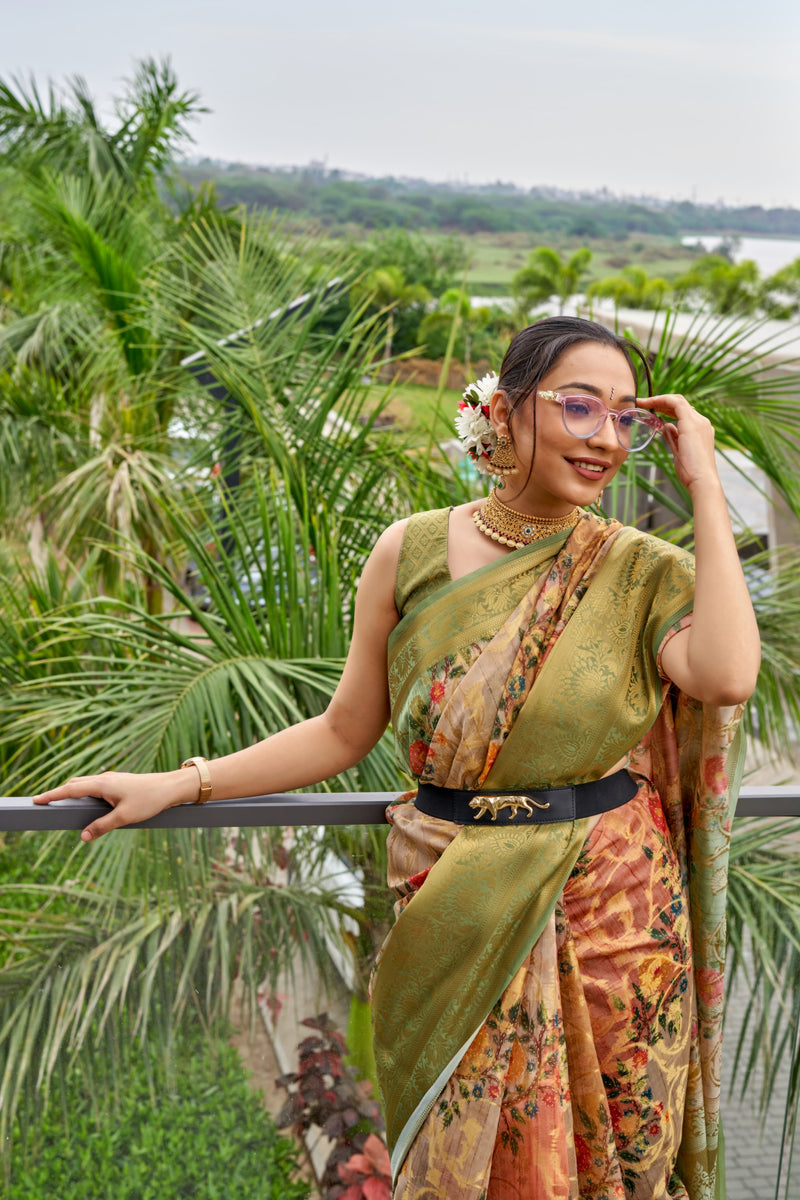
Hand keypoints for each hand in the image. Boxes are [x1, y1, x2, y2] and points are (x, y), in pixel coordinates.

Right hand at [32, 769, 194, 841]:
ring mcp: (112, 779)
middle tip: (43, 802)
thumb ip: (102, 827)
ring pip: (85, 784)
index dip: (52, 794)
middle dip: (58, 792)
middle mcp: (104, 778)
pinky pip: (95, 786)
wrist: (171, 787)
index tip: (36, 799)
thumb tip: (83, 837)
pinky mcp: (119, 783)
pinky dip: (84, 792)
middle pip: (75, 784)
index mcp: (102, 784)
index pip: (70, 789)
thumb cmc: (149, 800)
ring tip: (60, 802)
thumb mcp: (124, 817)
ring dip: (71, 791)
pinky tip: (85, 802)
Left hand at [637, 394, 719, 493]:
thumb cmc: (691, 472)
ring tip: (643, 402)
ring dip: (659, 400)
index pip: (683, 412)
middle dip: (661, 402)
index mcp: (700, 429)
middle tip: (644, 403)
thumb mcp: (679, 451)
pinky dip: (661, 400)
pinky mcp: (691, 423)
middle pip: (680, 404)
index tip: (653, 410)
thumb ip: (673, 437)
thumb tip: (666, 426)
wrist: (701, 480)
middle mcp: (701, 422)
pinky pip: (676, 403)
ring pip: (678, 401)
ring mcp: (698, 421)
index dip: (666, 409)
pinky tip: (649, 403)